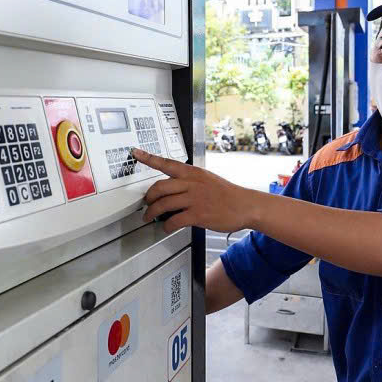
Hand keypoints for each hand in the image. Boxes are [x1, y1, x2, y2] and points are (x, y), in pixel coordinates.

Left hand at [133, 148, 258, 232]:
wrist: (245, 205)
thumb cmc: (227, 194)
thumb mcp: (207, 179)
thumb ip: (190, 181)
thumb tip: (174, 188)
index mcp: (193, 172)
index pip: (166, 163)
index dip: (148, 158)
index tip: (136, 153)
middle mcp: (192, 183)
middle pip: (159, 187)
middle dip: (148, 197)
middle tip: (146, 203)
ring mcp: (194, 199)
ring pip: (163, 204)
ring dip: (152, 213)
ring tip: (149, 217)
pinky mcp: (198, 215)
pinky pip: (174, 220)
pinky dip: (166, 226)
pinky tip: (166, 227)